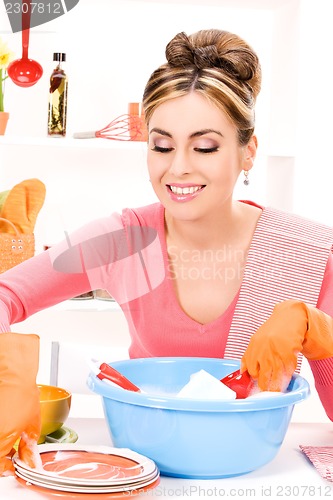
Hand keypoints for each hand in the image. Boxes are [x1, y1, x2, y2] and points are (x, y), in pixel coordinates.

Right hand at [0, 333, 40, 475]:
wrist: (11, 372)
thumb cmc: (21, 391)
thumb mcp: (32, 424)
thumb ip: (29, 447)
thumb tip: (29, 461)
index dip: (8, 468)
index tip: (14, 465)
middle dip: (3, 456)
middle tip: (13, 450)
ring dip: (1, 444)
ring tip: (9, 433)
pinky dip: (0, 432)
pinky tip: (4, 424)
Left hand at [241, 300, 332, 391]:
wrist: (289, 320)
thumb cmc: (272, 332)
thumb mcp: (256, 341)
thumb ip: (248, 356)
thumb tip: (242, 372)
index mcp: (253, 349)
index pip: (250, 371)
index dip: (253, 380)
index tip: (256, 384)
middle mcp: (263, 353)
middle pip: (261, 378)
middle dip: (264, 386)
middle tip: (266, 390)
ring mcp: (275, 355)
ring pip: (274, 379)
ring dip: (275, 387)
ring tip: (275, 390)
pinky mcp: (288, 356)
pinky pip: (287, 373)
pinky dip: (287, 378)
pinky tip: (286, 378)